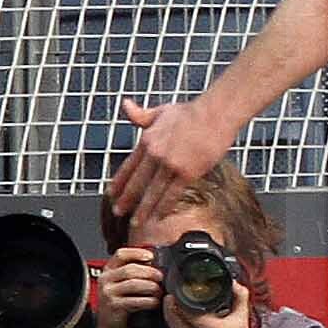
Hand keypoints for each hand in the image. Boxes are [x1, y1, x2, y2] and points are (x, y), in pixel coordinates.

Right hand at [89, 246, 164, 327]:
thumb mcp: (123, 283)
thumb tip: (155, 263)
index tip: (151, 256)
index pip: (121, 254)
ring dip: (151, 287)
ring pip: (133, 284)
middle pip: (130, 269)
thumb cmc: (120, 301)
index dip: (137, 253)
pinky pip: (135, 301)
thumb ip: (134, 271)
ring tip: (159, 291)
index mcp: (108, 270)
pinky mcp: (114, 306)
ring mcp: (108, 293)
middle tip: (161, 277)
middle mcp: (105, 279)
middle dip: (149, 272)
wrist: (109, 323)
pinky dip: (149, 301)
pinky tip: (155, 302)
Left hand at [107, 95, 237, 221]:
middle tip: (118, 212)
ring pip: (152, 192)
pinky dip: (164, 207)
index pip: (128, 166)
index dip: (119, 182)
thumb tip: (126, 105)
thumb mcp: (161, 110)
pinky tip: (159, 216)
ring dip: (143, 209)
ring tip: (136, 222)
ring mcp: (171, 164)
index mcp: (148, 140)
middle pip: (137, 183)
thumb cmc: (192, 111)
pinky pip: (173, 194)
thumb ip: (141, 114)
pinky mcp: (188, 172)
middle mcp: (156, 154)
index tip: (111, 193)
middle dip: (126, 200)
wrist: (215, 113)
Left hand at [164, 263, 260, 327]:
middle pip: (178, 324)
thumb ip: (240, 298)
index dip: (182, 305)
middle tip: (168, 296)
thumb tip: (234, 283)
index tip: (178, 293)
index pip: (193, 317)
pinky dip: (172, 323)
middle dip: (170, 309)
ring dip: (169, 316)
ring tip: (168, 303)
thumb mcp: (243, 317)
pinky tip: (172, 315)